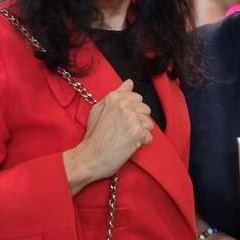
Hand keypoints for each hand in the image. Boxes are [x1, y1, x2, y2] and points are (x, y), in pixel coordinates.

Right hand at [63, 79, 152, 193]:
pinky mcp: (137, 133)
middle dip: (138, 120)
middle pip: (145, 109)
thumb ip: (116, 94)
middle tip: (125, 130)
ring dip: (141, 132)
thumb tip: (128, 83)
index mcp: (114, 98)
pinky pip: (149, 136)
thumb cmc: (93, 136)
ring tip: (127, 137)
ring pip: (149, 123)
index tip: (125, 118)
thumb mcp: (98, 110)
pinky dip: (142, 143)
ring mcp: (131, 119)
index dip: (132, 110)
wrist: (90, 156)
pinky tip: (130, 144)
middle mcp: (124, 106)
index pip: (136, 97)